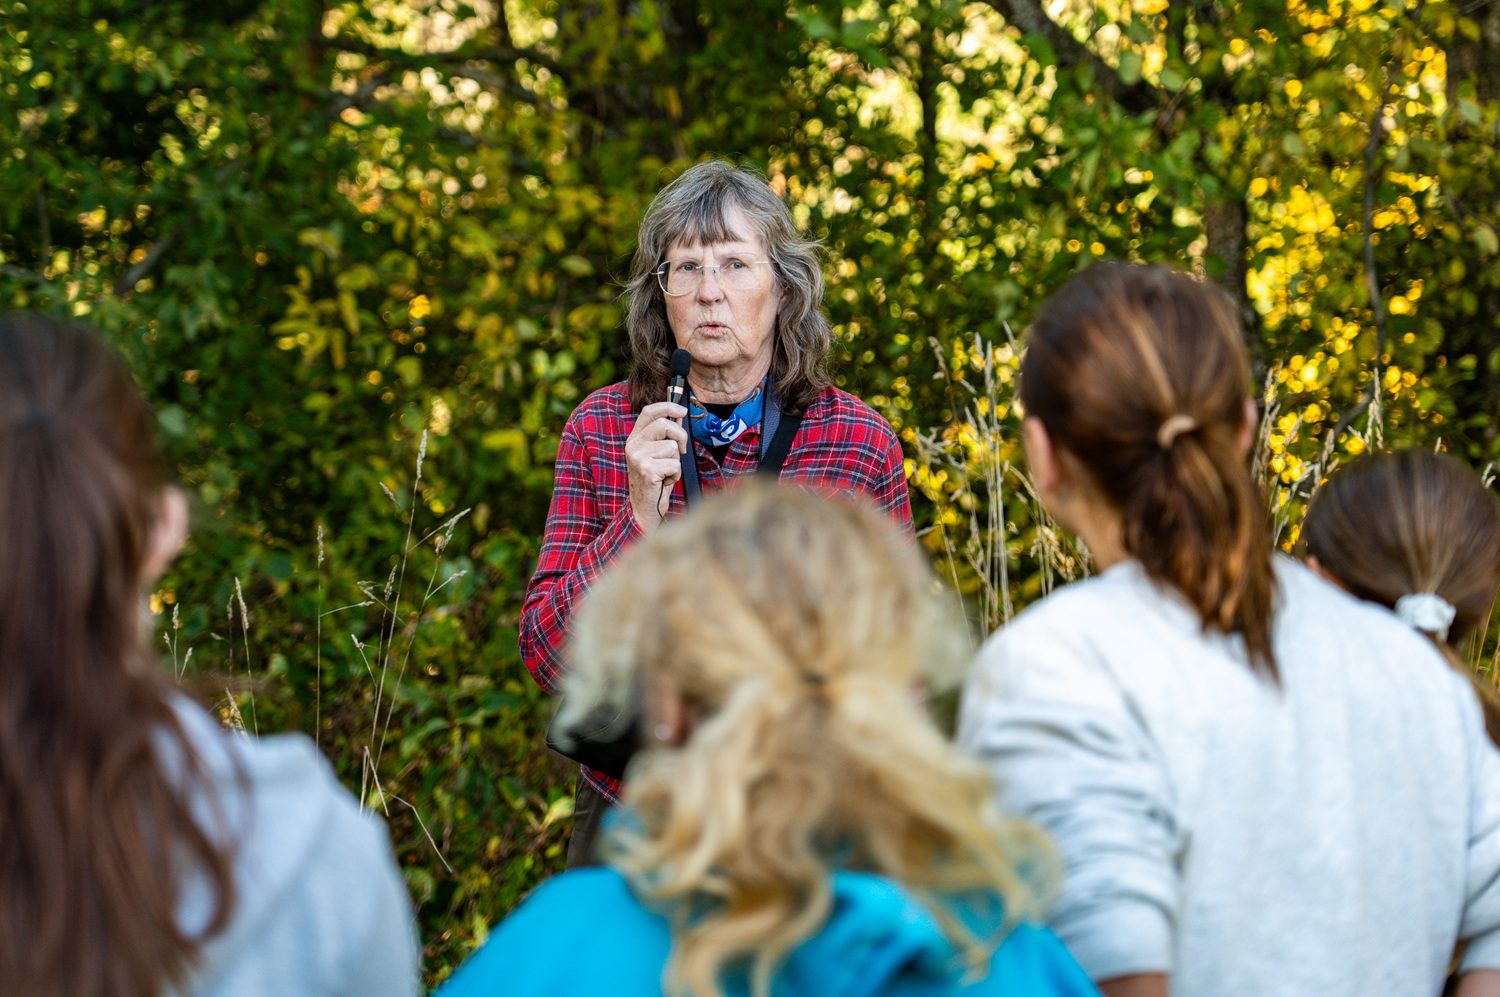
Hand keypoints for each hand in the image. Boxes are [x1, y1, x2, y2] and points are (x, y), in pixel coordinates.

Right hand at [625, 402, 687, 531]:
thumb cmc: (655, 480)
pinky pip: (674, 464)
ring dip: (677, 462)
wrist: (644, 508)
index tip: (682, 410)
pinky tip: (665, 481)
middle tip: (681, 451)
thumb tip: (679, 415)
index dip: (667, 406)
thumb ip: (666, 435)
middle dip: (681, 437)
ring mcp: (638, 457)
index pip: (649, 412)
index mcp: (634, 438)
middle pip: (665, 425)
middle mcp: (633, 445)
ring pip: (672, 446)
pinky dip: (676, 474)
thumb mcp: (658, 454)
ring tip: (667, 472)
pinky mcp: (647, 470)